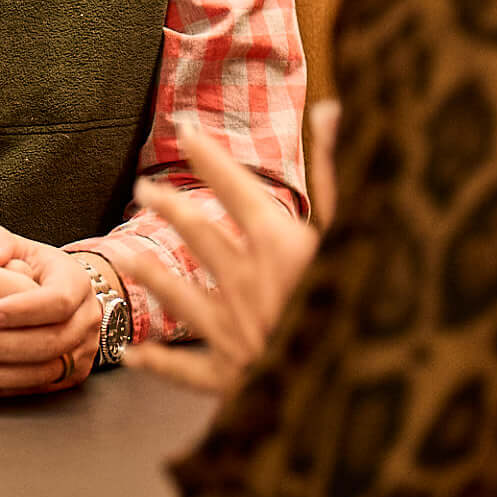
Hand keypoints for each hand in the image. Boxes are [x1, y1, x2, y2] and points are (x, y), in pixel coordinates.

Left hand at [0, 228, 101, 397]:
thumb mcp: (17, 246)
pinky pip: (36, 389)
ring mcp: (81, 352)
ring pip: (44, 372)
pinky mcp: (68, 377)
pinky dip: (0, 390)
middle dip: (1, 346)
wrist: (61, 295)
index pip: (57, 301)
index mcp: (76, 284)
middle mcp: (86, 321)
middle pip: (50, 342)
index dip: (22, 310)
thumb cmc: (32, 268)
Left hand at [119, 106, 336, 396]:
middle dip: (171, 208)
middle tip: (145, 189)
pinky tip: (131, 355)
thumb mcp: (356, 232)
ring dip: (151, 275)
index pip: (235, 187)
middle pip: (199, 235)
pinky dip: (158, 363)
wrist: (360, 389)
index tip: (183, 128)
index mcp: (280, 244)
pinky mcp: (231, 377)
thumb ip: (336, 172)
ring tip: (127, 254)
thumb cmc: (370, 304)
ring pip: (180, 297)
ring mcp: (235, 330)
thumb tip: (329, 108)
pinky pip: (187, 370)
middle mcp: (248, 282)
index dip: (207, 156)